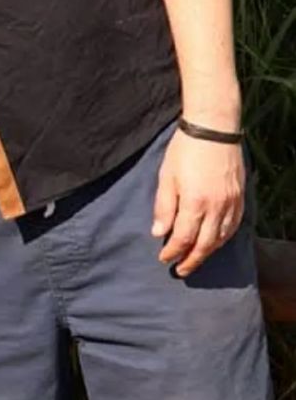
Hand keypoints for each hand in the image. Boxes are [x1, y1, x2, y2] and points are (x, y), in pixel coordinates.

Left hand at [152, 127, 244, 275]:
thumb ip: (164, 206)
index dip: (173, 252)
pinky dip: (223, 238)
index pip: (183, 238)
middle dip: (191, 260)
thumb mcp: (166, 176)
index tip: (164, 259)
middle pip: (204, 245)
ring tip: (195, 258)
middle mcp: (216, 208)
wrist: (213, 129)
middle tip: (180, 270)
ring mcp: (231, 204)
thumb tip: (159, 233)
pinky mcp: (240, 197)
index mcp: (195, 203)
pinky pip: (233, 226)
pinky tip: (215, 242)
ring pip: (221, 239)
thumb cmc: (185, 150)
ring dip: (208, 252)